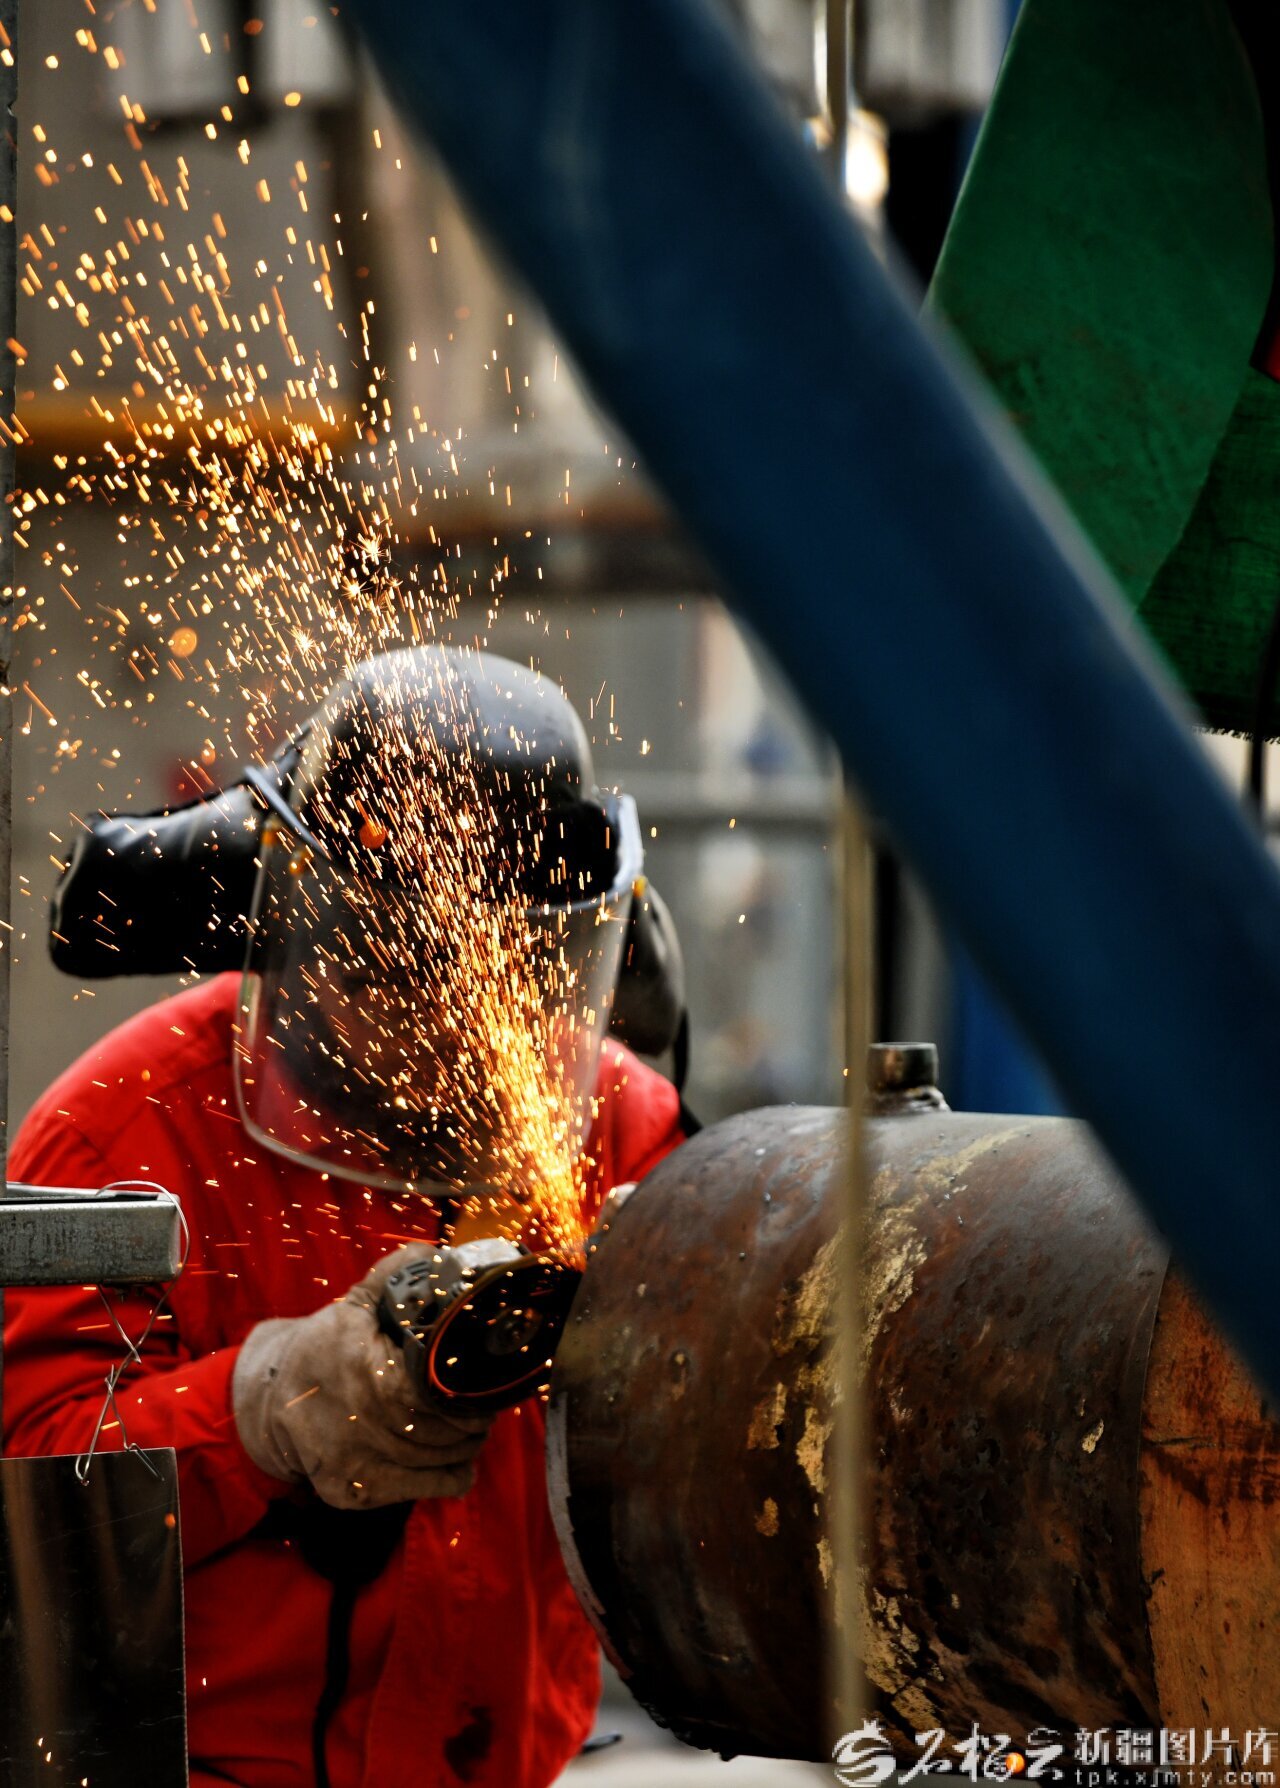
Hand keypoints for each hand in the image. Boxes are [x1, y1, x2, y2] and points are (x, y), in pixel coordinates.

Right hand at [232, 1246, 494, 1508]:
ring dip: (467, 1440)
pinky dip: (453, 1471)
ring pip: (450, 1457)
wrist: (268, 1404)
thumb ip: (395, 1276)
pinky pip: (433, 1487)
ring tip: (466, 1421)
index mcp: (374, 1375)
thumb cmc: (320, 1350)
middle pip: (457, 1427)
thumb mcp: (353, 1305)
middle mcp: (370, 1425)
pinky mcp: (360, 1494)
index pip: (450, 1392)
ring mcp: (365, 1465)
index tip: (479, 1376)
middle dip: (475, 1412)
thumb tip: (437, 1254)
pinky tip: (452, 1453)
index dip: (473, 1386)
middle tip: (477, 1397)